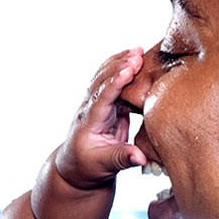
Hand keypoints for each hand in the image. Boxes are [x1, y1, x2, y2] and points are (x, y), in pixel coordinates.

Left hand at [55, 48, 147, 188]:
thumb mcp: (104, 166)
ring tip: (137, 51)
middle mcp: (91, 108)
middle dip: (119, 66)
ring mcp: (97, 104)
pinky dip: (123, 69)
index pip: (101, 98)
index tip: (128, 70)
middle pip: (103, 81)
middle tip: (137, 55)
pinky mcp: (107, 105)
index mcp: (89, 122)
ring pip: (106, 78)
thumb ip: (122, 159)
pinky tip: (135, 59)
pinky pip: (114, 83)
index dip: (115, 83)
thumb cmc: (88, 168)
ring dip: (120, 63)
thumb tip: (140, 157)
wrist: (77, 167)